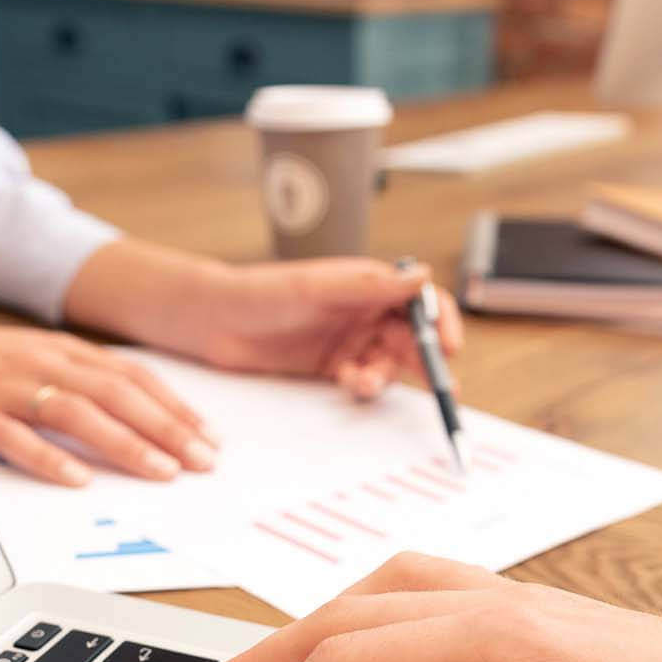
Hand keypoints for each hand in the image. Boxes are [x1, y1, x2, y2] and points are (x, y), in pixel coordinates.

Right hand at [0, 309, 217, 486]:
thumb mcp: (34, 361)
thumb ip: (81, 382)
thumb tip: (139, 415)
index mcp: (62, 352)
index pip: (132, 378)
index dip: (175, 406)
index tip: (209, 437)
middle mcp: (42, 364)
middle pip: (116, 395)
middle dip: (166, 429)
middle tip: (202, 461)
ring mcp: (8, 388)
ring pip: (77, 413)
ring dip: (124, 443)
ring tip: (160, 472)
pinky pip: (17, 438)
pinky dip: (49, 459)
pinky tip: (78, 480)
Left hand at [63, 239, 464, 399]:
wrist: (211, 321)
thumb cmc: (259, 292)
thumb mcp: (316, 289)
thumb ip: (369, 286)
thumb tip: (422, 275)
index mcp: (367, 282)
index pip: (420, 300)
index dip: (441, 321)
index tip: (450, 346)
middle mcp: (363, 310)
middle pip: (411, 336)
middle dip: (419, 358)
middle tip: (425, 380)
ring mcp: (348, 338)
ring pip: (389, 362)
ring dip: (385, 375)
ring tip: (362, 381)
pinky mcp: (331, 365)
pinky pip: (363, 379)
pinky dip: (364, 385)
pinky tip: (348, 383)